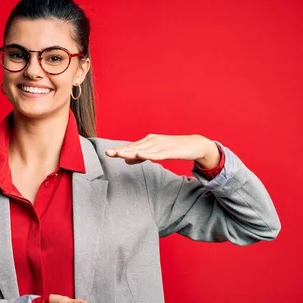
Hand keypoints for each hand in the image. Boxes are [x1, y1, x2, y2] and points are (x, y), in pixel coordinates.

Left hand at [105, 134, 219, 167]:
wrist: (194, 144)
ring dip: (130, 152)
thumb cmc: (174, 149)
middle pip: (134, 147)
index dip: (120, 150)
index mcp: (148, 141)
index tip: (107, 153)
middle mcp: (152, 141)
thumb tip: (126, 161)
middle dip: (121, 150)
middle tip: (108, 153)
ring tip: (118, 154)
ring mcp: (160, 145)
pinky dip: (147, 154)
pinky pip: (156, 154)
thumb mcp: (156, 152)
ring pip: (142, 150)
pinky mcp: (168, 151)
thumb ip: (141, 156)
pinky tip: (139, 155)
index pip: (131, 146)